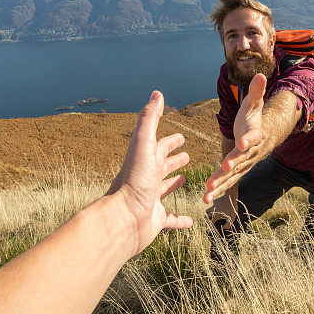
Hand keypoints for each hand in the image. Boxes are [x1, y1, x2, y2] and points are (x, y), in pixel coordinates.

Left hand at [106, 91, 192, 254]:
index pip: (160, 146)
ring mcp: (151, 199)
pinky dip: (180, 219)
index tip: (182, 137)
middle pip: (162, 165)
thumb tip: (157, 93)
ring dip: (173, 183)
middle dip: (173, 159)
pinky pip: (170, 218)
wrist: (123, 217)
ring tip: (183, 178)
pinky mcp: (155, 219)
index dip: (171, 141)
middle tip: (186, 156)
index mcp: (145, 160)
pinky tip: (190, 220)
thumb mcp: (143, 144)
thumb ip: (150, 119)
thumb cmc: (134, 180)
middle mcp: (147, 178)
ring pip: (164, 189)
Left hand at [204, 73, 266, 203]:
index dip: (248, 140)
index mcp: (254, 134)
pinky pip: (228, 182)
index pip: (252, 137)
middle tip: (224, 167)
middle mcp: (250, 152)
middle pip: (241, 158)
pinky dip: (218, 190)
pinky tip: (206, 198)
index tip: (243, 143)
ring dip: (221, 183)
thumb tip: (261, 74)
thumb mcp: (255, 104)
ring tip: (209, 191)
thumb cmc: (254, 118)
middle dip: (232, 164)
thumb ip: (256, 92)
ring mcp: (244, 164)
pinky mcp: (236, 172)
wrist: (264, 137)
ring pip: (233, 174)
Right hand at [205, 184, 238, 223]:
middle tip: (210, 221)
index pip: (210, 222)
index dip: (210, 225)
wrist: (231, 197)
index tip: (211, 226)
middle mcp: (213, 211)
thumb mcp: (231, 218)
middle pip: (206, 217)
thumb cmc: (232, 209)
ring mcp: (213, 206)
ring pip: (207, 210)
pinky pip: (212, 204)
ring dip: (208, 213)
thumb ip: (228, 225)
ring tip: (212, 214)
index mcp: (216, 216)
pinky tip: (217, 207)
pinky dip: (213, 206)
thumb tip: (224, 228)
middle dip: (208, 219)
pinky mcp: (215, 201)